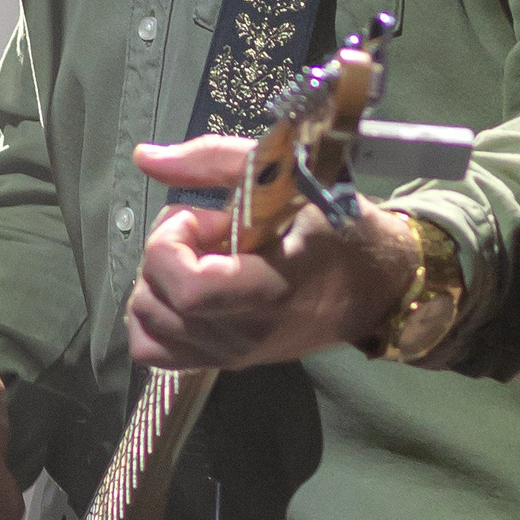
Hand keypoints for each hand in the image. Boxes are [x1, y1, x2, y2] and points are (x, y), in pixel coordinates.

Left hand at [127, 136, 416, 373]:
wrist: (376, 287)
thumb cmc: (339, 227)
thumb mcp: (290, 176)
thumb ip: (214, 159)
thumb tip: (144, 157)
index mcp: (269, 291)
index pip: (186, 289)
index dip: (173, 244)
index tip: (205, 216)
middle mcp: (245, 334)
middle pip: (156, 303)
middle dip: (165, 251)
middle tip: (208, 230)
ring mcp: (231, 355)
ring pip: (146, 324)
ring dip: (158, 280)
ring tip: (201, 258)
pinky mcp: (223, 362)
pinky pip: (154, 350)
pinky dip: (155, 314)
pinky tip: (184, 285)